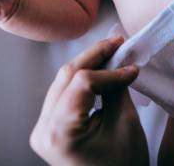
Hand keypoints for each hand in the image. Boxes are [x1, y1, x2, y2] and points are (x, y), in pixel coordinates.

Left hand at [30, 36, 147, 165]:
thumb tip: (120, 61)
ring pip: (63, 82)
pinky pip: (63, 94)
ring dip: (88, 65)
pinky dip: (82, 80)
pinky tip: (99, 70)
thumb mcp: (124, 124)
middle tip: (117, 42)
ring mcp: (42, 130)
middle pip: (67, 77)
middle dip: (94, 56)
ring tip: (111, 52)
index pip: (82, 82)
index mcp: (60, 132)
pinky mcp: (48, 129)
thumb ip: (117, 88)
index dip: (109, 70)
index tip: (131, 67)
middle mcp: (43, 129)